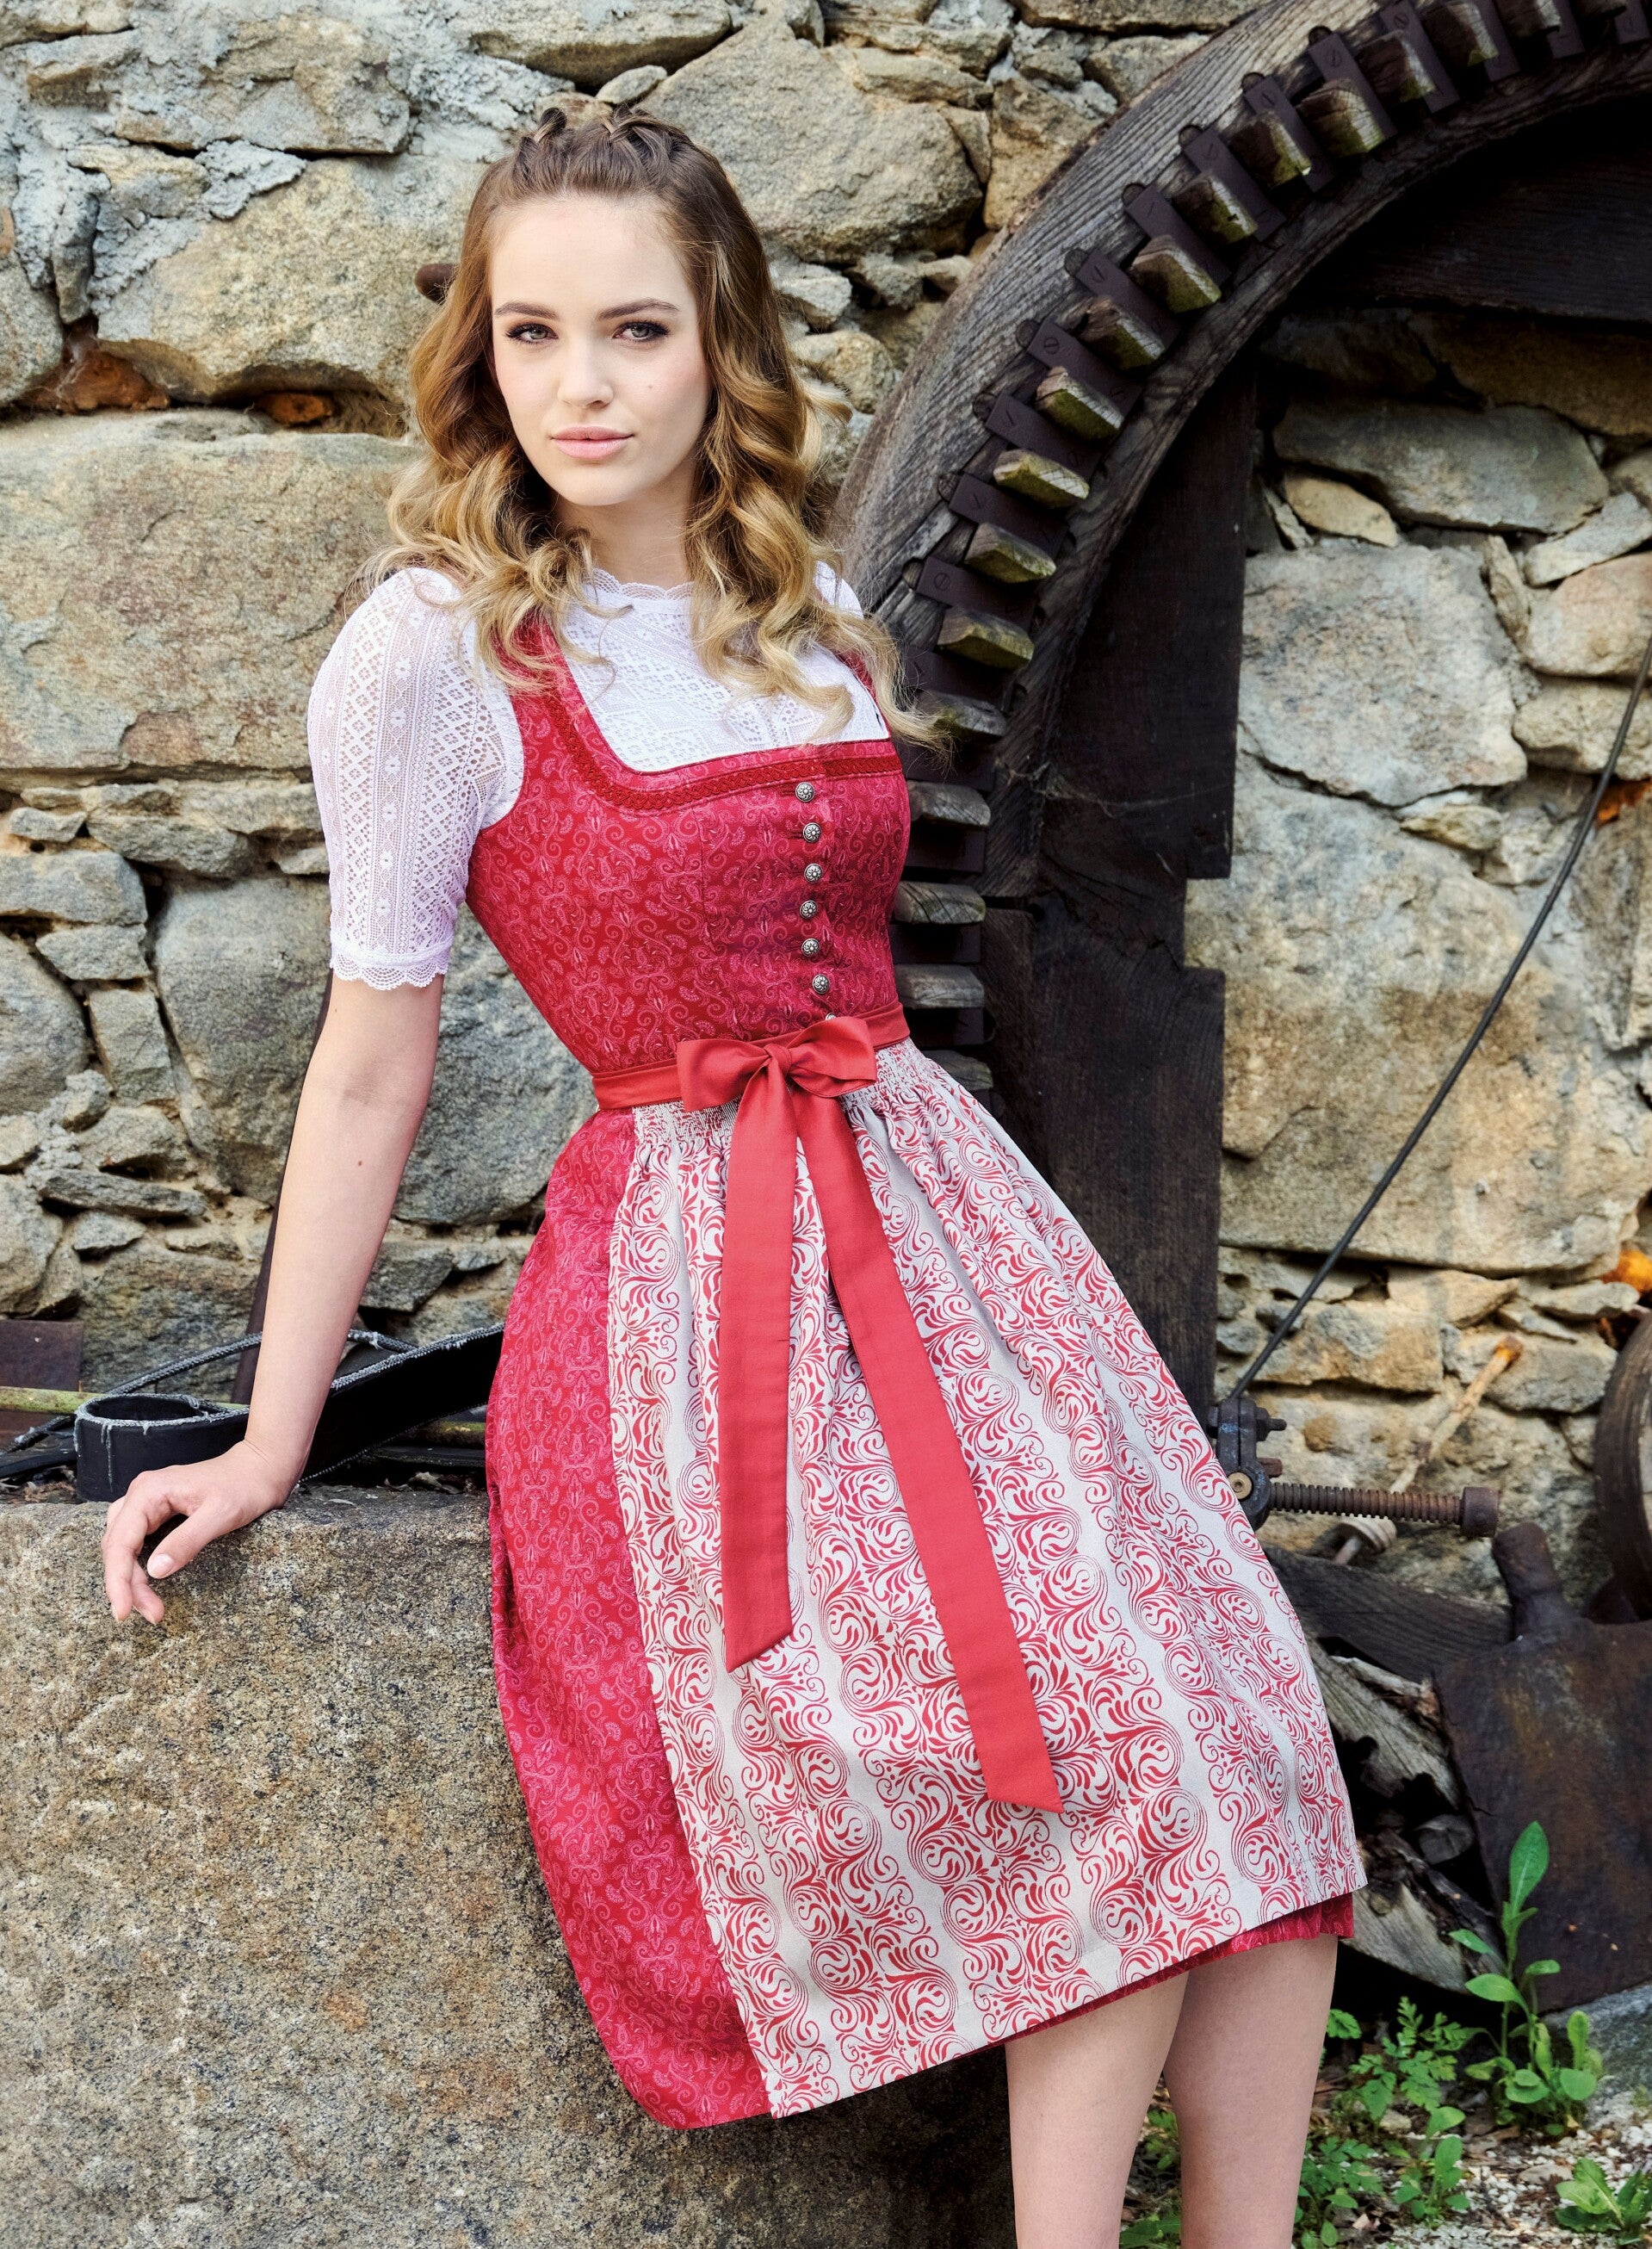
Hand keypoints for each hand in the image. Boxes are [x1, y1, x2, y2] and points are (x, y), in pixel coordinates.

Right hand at [101, 1438, 295, 1623]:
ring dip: (130, 1578)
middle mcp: (141, 1494)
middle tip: (151, 1613)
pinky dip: (137, 1566)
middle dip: (127, 1585)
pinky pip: (136, 1542)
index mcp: (149, 1491)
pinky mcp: (157, 1511)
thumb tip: (155, 1571)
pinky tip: (147, 1584)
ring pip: (123, 1546)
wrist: (261, 1468)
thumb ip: (187, 1541)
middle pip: (117, 1547)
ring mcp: (148, 1502)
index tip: (124, 1611)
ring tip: (149, 1606)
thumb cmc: (245, 1486)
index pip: (120, 1543)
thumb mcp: (221, 1515)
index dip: (118, 1581)